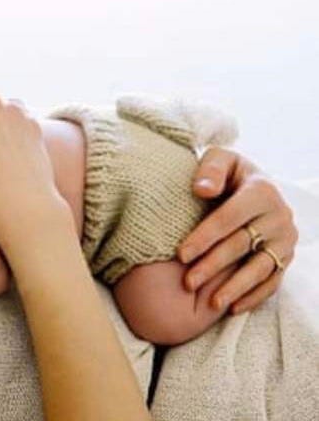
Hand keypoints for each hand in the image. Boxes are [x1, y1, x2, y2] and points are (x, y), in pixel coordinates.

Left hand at [176, 146, 299, 313]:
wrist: (252, 185)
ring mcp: (286, 239)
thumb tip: (202, 189)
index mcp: (262, 191)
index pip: (229, 218)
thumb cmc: (227, 174)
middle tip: (187, 282)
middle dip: (213, 265)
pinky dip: (254, 296)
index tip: (180, 254)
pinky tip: (233, 308)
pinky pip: (273, 281)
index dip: (205, 237)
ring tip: (211, 303)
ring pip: (260, 267)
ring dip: (235, 287)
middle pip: (242, 245)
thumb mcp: (220, 159)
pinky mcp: (286, 257)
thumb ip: (210, 169)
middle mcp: (280, 216)